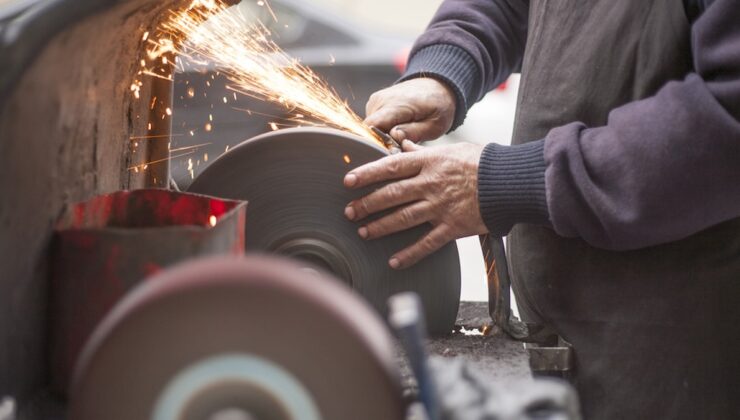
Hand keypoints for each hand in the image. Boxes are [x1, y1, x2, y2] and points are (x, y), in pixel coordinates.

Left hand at [344, 140, 487, 268]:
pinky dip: (410, 254)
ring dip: (381, 227)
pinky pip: (427, 243)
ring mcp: (441, 207)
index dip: (367, 174)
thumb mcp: (451, 150)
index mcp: (430, 163)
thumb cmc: (482, 163)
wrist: (510, 182)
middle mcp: (431, 184)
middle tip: (349, 211)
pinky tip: (394, 261)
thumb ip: (423, 152)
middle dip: (367, 204)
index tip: (348, 180)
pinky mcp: (453, 227)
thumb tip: (401, 145)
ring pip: (404, 218)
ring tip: (363, 232)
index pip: (391, 166)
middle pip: (392, 195)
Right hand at [364, 78, 455, 142]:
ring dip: (384, 134)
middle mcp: (381, 100)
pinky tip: (398, 125)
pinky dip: (383, 128)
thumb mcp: (435, 124)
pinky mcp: (373, 103)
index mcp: (397, 105)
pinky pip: (373, 123)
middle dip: (383, 141)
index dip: (378, 142)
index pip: (372, 127)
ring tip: (403, 131)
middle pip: (370, 131)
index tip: (393, 148)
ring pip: (370, 128)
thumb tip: (394, 136)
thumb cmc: (437, 106)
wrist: (436, 86)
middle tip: (403, 141)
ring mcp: (375, 100)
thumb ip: (413, 132)